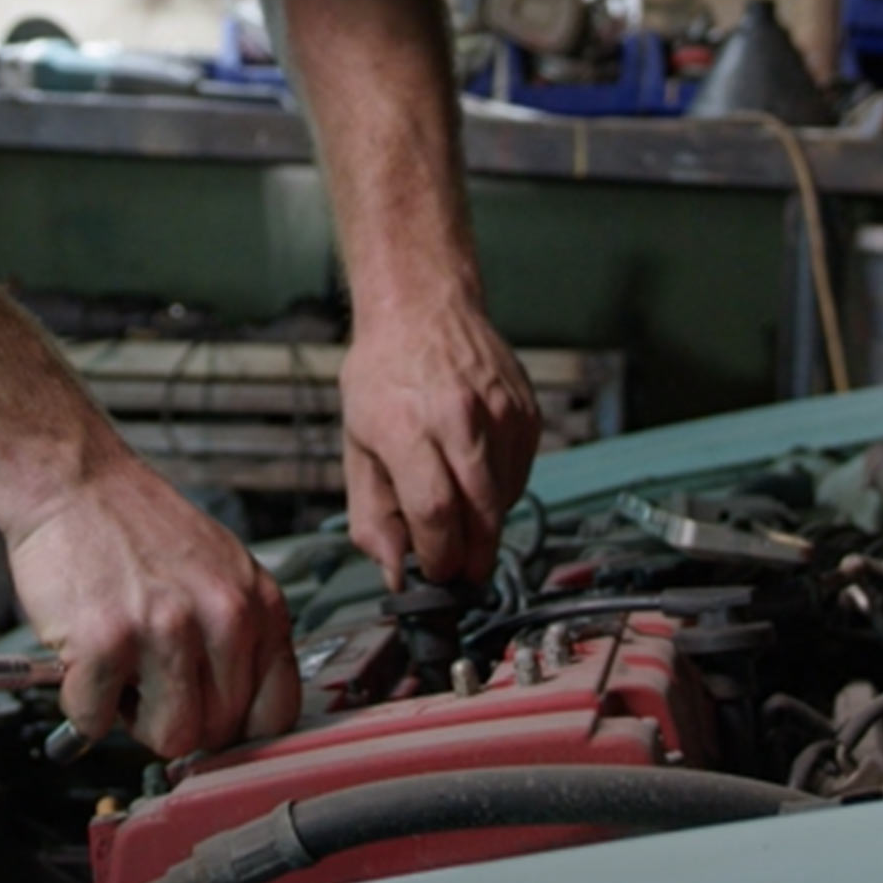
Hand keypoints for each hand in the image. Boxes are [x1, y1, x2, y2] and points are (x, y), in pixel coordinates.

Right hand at [5, 460, 299, 757]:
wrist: (74, 481)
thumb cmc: (137, 526)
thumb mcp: (221, 571)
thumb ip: (239, 638)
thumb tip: (239, 718)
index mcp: (260, 604)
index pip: (277, 712)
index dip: (238, 732)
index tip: (210, 726)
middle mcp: (223, 617)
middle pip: (220, 732)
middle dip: (178, 721)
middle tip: (149, 686)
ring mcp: (166, 630)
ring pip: (170, 738)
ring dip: (134, 720)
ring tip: (120, 675)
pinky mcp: (105, 642)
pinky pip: (98, 720)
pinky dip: (81, 704)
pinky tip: (82, 664)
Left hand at [339, 301, 541, 586]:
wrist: (422, 308)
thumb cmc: (384, 374)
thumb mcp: (356, 445)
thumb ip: (371, 515)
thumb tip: (394, 570)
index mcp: (406, 425)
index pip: (434, 511)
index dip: (438, 557)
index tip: (433, 572)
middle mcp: (457, 417)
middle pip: (480, 513)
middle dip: (471, 558)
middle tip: (459, 573)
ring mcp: (500, 413)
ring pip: (505, 500)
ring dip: (485, 528)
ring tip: (460, 519)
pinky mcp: (526, 413)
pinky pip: (520, 477)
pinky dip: (500, 495)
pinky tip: (475, 482)